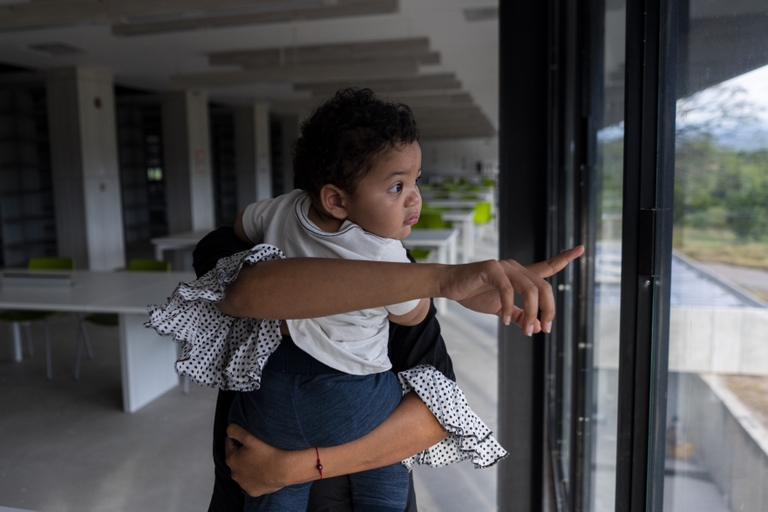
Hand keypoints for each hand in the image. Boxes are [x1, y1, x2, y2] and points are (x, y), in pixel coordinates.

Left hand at [225, 423, 291, 496]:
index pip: (229, 444)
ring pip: (243, 471)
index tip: (247, 436)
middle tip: (255, 448)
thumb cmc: (267, 452)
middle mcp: (234, 474)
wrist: (284, 469)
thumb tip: (229, 430)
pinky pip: (251, 482)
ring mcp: (243, 484)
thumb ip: (236, 431)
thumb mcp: (250, 437)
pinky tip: (263, 472)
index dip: (237, 438)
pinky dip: (254, 477)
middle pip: (236, 459)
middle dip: (242, 453)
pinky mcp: (253, 491)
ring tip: (260, 460)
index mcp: (231, 460)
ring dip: (248, 466)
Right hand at [448, 246, 584, 334]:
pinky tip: (507, 321)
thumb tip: (535, 327)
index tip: (581, 248)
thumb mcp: (501, 309)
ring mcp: (504, 267)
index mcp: (521, 275)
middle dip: (548, 310)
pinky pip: (507, 291)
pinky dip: (510, 308)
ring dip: (531, 313)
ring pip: (530, 290)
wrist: (450, 286)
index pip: (547, 266)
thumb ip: (519, 315)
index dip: (564, 258)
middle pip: (544, 286)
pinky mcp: (491, 269)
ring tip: (524, 330)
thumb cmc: (475, 294)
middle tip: (543, 329)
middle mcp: (516, 267)